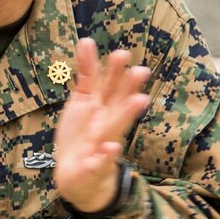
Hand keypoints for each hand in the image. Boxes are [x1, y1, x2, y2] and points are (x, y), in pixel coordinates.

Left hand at [53, 38, 149, 212]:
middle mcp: (106, 123)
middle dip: (128, 89)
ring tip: (139, 100)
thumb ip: (86, 74)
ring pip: (115, 128)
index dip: (113, 71)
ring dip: (126, 115)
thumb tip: (86, 41)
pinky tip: (109, 149)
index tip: (121, 53)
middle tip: (140, 71)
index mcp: (101, 107)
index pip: (107, 85)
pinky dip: (105, 156)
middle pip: (117, 103)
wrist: (80, 177)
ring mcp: (103, 144)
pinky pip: (101, 161)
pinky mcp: (97, 166)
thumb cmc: (83, 135)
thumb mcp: (81, 102)